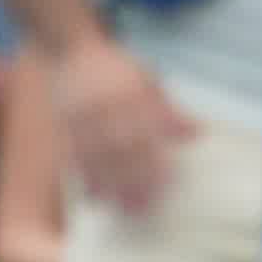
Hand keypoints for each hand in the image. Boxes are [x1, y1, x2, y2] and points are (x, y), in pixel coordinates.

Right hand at [50, 36, 184, 215]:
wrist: (72, 52)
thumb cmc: (117, 71)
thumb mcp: (148, 81)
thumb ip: (170, 110)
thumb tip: (197, 133)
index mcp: (127, 89)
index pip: (143, 126)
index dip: (154, 153)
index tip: (166, 181)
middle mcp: (102, 102)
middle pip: (119, 145)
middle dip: (133, 178)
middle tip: (146, 206)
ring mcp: (80, 115)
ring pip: (96, 155)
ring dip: (110, 185)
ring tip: (124, 209)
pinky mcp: (64, 126)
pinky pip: (73, 155)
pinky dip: (84, 178)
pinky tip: (94, 199)